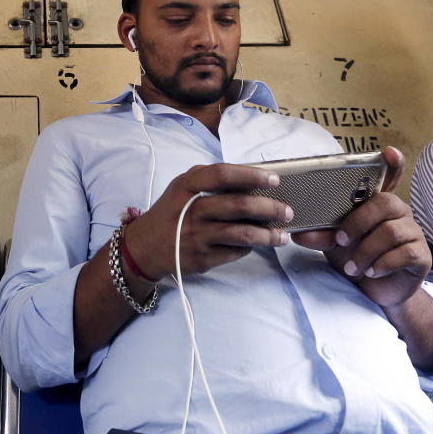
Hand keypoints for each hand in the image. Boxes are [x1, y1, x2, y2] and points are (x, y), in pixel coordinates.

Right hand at [124, 163, 290, 280]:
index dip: (251, 175)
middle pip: (238, 206)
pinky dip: (249, 247)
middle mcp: (191, 211)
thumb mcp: (182, 187)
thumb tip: (251, 177)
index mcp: (187, 187)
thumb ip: (210, 179)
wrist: (145, 246)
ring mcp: (197, 237)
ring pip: (242, 234)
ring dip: (268, 235)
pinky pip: (235, 252)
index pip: (222, 175)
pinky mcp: (202, 258)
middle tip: (287, 211)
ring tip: (282, 235)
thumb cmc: (171, 211)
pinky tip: (256, 244)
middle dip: (270, 208)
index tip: (274, 179)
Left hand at [293, 146, 430, 306]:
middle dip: (357, 223)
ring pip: (390, 231)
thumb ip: (320, 235)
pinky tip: (371, 272)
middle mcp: (398, 213)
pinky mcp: (421, 254)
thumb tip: (298, 233)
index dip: (392, 164)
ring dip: (365, 251)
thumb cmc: (354, 257)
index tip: (388, 151)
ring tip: (352, 267)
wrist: (374, 290)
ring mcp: (412, 232)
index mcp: (376, 205)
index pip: (390, 178)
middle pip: (385, 203)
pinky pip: (404, 253)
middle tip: (340, 241)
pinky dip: (382, 264)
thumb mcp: (333, 244)